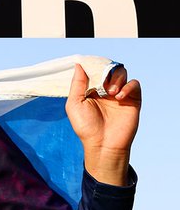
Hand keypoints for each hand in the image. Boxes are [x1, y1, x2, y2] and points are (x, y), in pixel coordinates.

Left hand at [66, 62, 140, 183]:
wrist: (103, 144)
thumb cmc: (86, 127)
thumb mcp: (75, 104)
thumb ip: (77, 84)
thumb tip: (79, 65)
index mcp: (92, 89)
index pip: (95, 70)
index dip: (94, 67)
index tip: (91, 69)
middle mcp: (106, 90)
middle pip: (110, 68)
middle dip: (106, 72)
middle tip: (102, 84)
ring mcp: (120, 94)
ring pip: (122, 73)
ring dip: (116, 78)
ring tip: (110, 93)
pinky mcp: (133, 100)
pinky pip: (134, 84)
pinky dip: (128, 86)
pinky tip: (119, 97)